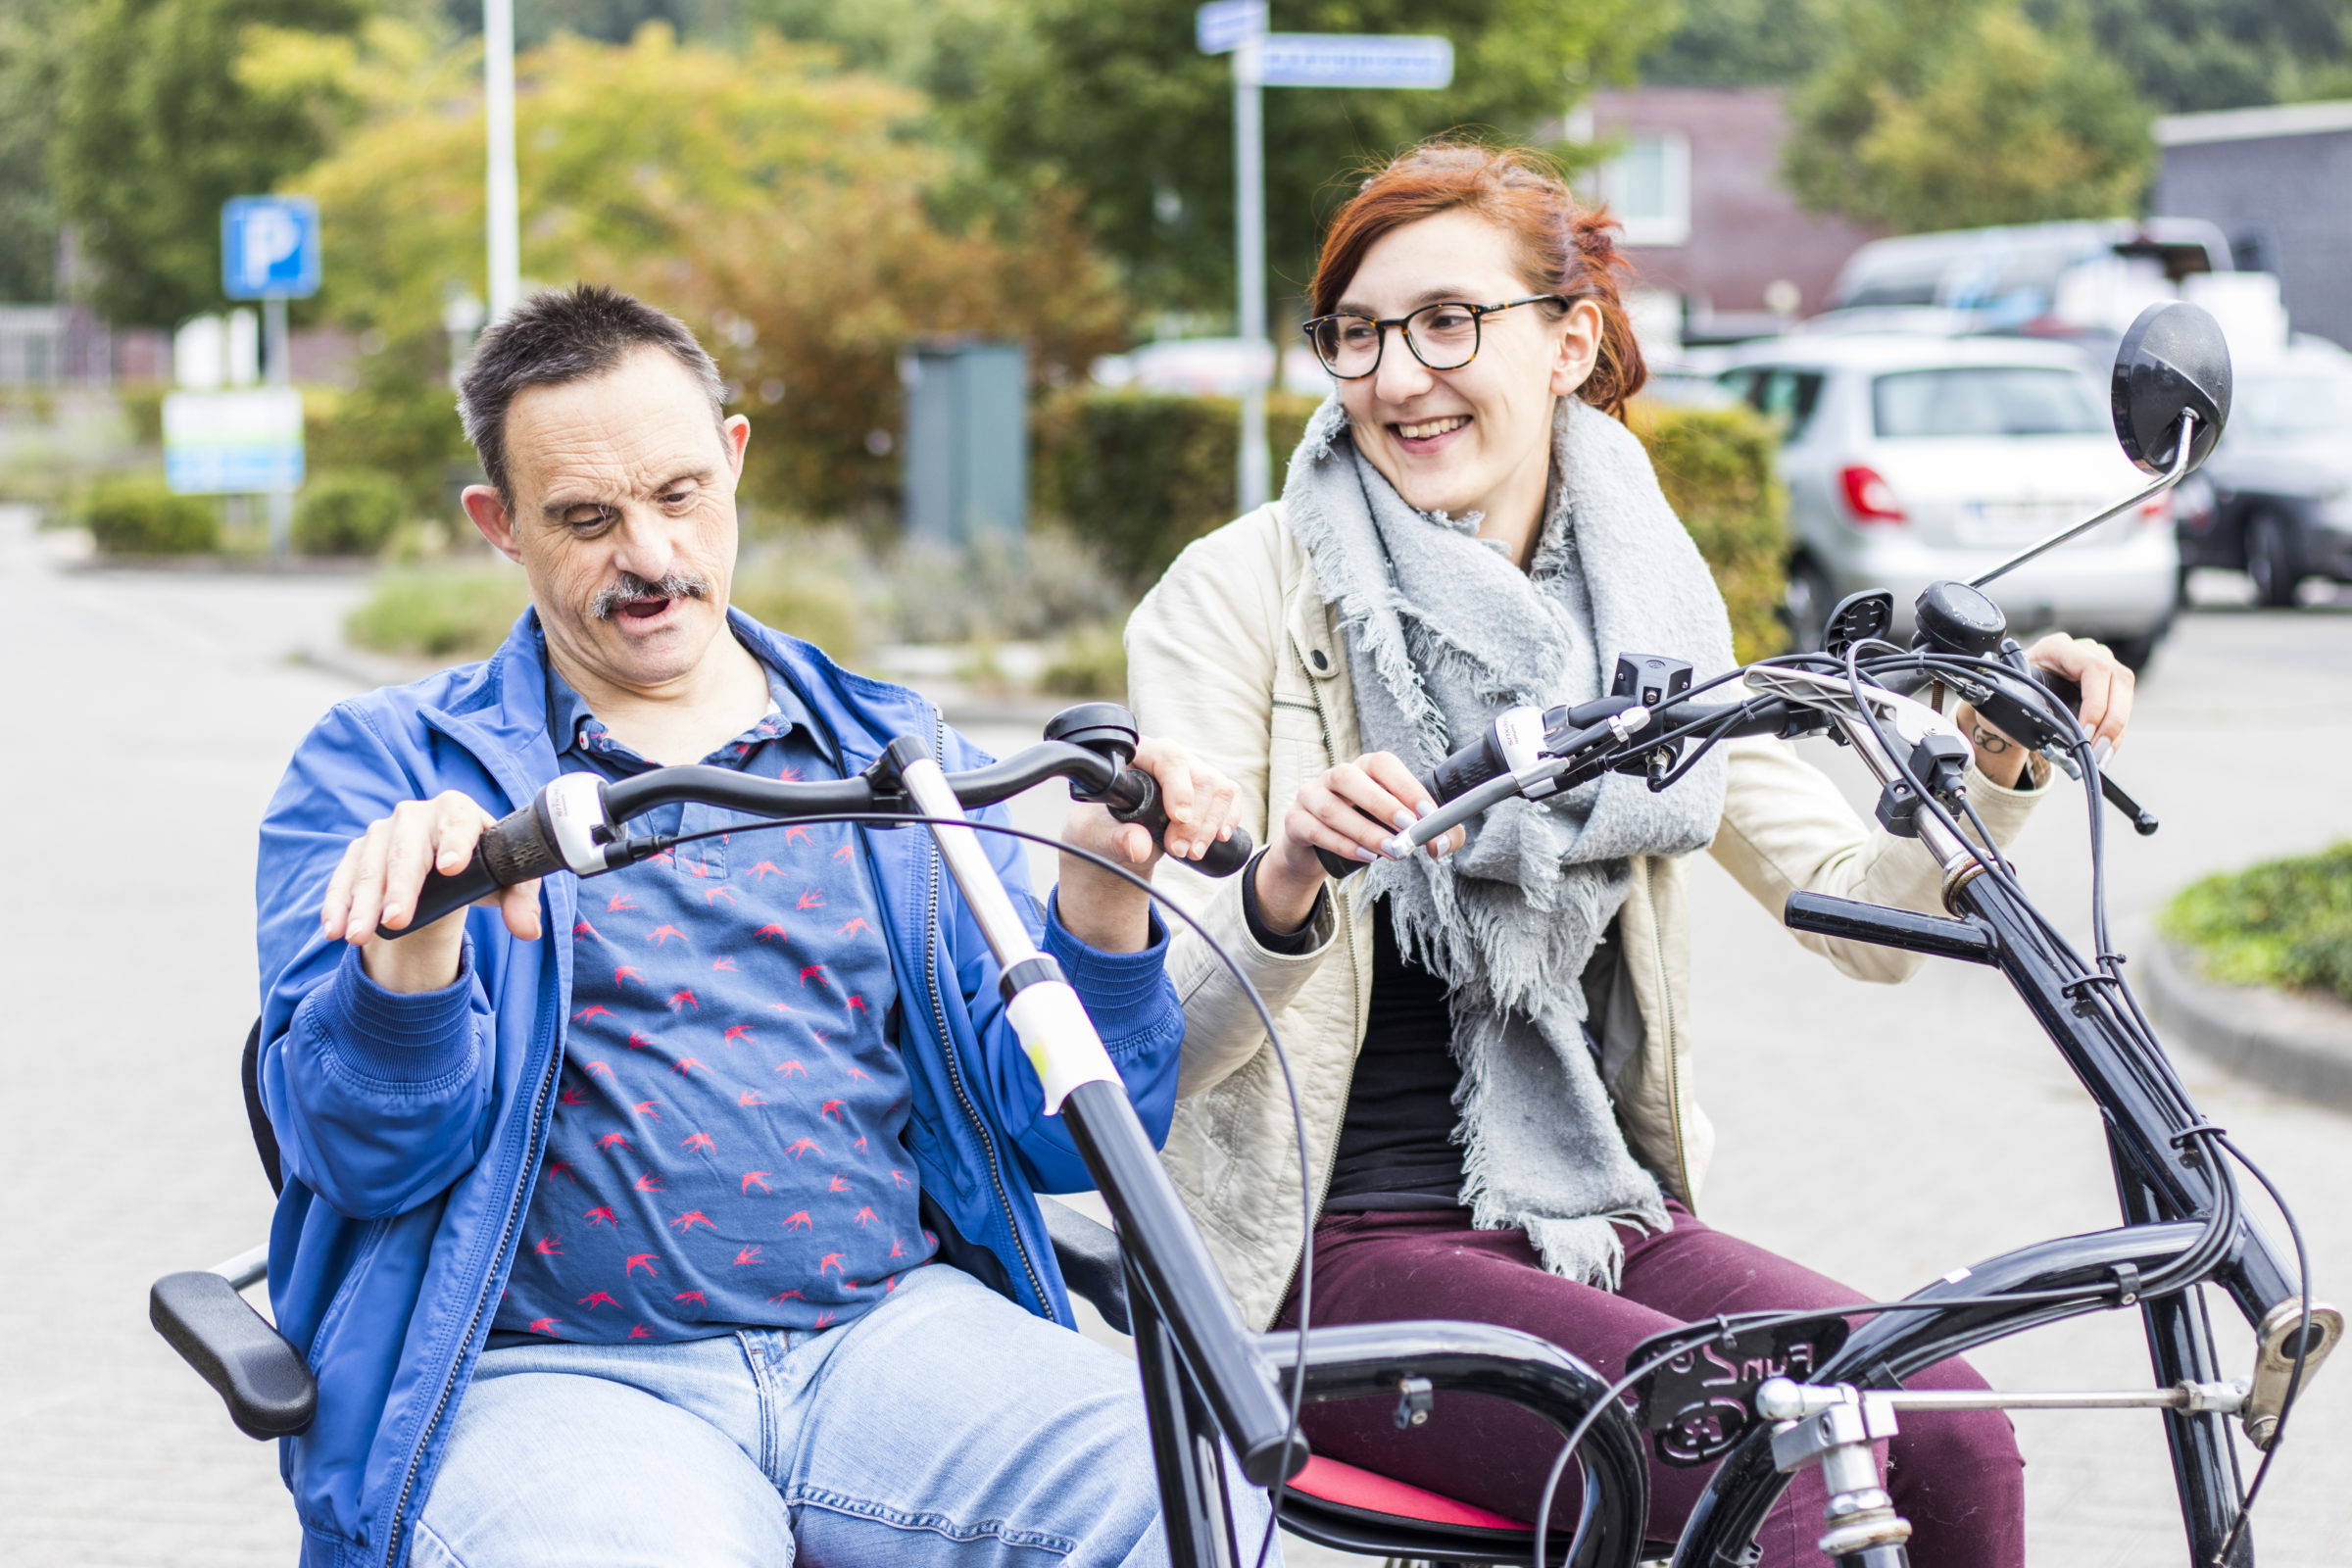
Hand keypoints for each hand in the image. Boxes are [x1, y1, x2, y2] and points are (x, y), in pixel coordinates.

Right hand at [320, 792, 542, 992]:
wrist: (448, 865)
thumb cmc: (482, 867)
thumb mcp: (507, 881)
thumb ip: (521, 901)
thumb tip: (528, 928)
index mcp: (458, 812)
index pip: (458, 823)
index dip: (455, 843)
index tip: (451, 868)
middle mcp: (416, 816)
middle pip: (407, 851)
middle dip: (400, 888)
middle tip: (395, 922)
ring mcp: (383, 832)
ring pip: (370, 867)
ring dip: (361, 903)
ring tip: (357, 937)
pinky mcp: (358, 852)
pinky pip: (344, 876)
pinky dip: (337, 903)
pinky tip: (333, 929)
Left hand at [1056, 738, 1242, 952]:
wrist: (1113, 839)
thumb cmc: (1099, 828)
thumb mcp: (1096, 836)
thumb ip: (1115, 839)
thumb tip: (1139, 846)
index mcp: (1137, 754)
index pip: (1167, 757)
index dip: (1178, 787)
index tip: (1178, 818)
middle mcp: (1169, 756)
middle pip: (1199, 777)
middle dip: (1194, 821)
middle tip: (1178, 851)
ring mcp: (1191, 770)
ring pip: (1219, 787)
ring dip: (1211, 825)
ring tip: (1192, 853)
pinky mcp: (1208, 787)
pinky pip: (1230, 795)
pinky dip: (1228, 818)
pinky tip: (1219, 838)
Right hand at [1255, 752, 1465, 934]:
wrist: (1317, 851)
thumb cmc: (1367, 830)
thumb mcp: (1400, 829)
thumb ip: (1432, 834)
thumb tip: (1441, 845)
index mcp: (1363, 768)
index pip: (1382, 764)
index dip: (1406, 785)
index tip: (1428, 813)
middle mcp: (1333, 776)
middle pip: (1349, 778)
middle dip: (1383, 805)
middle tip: (1409, 831)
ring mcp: (1310, 796)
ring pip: (1331, 808)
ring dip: (1365, 831)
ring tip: (1393, 851)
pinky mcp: (1295, 821)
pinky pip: (1315, 830)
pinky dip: (1343, 845)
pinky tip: (1366, 857)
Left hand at [1955, 633, 2135, 787]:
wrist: (2013, 691)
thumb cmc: (2008, 691)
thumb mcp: (2008, 695)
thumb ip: (2019, 708)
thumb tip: (2035, 734)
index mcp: (2057, 647)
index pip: (2093, 668)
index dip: (2094, 703)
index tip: (2084, 733)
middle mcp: (2085, 651)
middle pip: (2117, 680)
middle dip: (2111, 721)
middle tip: (2097, 751)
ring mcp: (2102, 664)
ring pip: (2124, 694)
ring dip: (2116, 730)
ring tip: (2101, 758)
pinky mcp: (2109, 684)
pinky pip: (2122, 706)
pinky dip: (2115, 732)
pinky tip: (2104, 752)